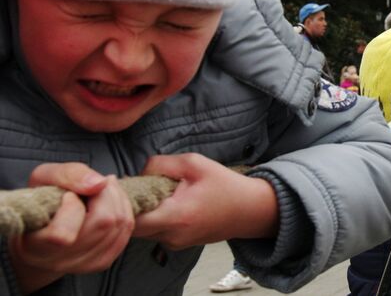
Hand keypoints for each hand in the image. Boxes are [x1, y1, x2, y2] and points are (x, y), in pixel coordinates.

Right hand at [9, 163, 133, 293]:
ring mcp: (82, 264)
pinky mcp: (101, 262)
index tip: (67, 195)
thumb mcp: (44, 177)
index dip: (71, 205)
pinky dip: (124, 210)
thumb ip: (69, 175)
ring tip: (103, 189)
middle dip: (106, 194)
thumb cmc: (41, 201)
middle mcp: (59, 261)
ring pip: (119, 225)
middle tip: (96, 183)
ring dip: (118, 199)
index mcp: (36, 245)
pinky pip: (126, 232)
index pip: (63, 235)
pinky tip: (112, 201)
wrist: (43, 229)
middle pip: (103, 223)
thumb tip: (100, 184)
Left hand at [133, 153, 278, 249]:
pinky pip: (155, 232)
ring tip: (155, 193)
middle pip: (132, 227)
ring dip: (143, 213)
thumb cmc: (225, 185)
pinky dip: (154, 218)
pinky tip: (167, 203)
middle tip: (138, 186)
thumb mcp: (195, 163)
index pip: (132, 218)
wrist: (249, 210)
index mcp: (177, 216)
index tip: (126, 185)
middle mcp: (172, 236)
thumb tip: (140, 171)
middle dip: (130, 207)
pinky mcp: (178, 244)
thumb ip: (162, 163)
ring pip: (142, 231)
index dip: (123, 202)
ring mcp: (175, 243)